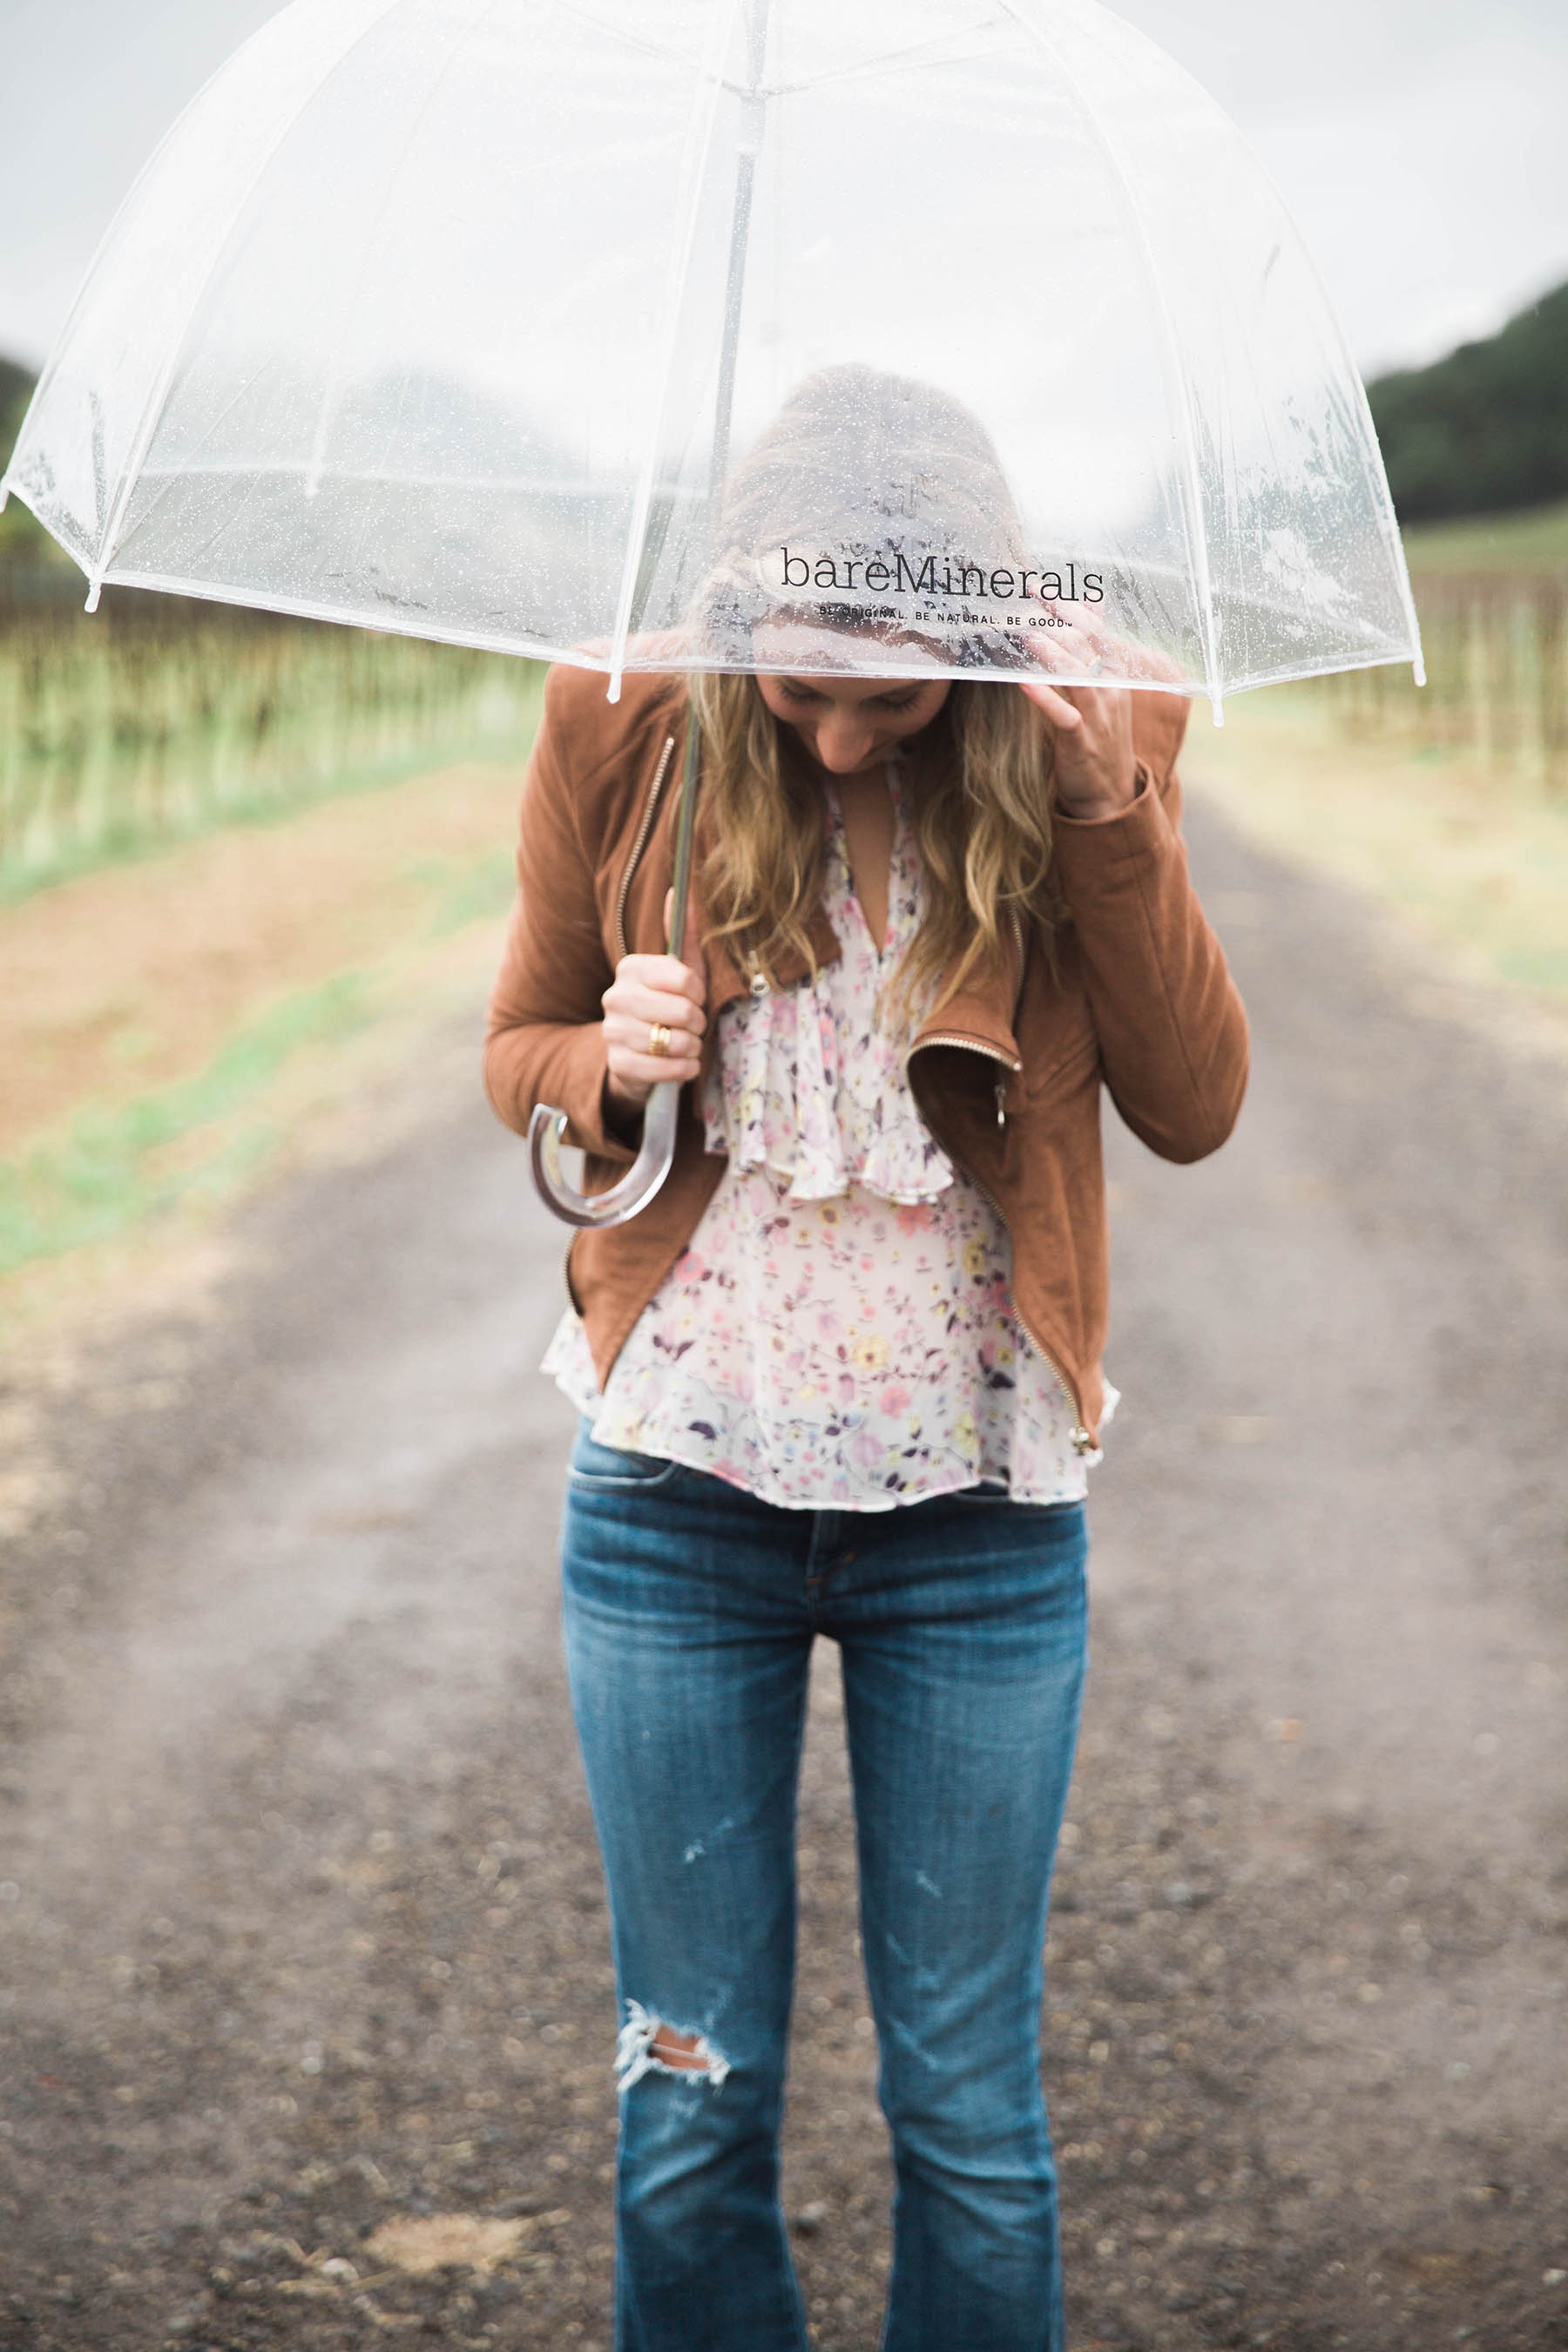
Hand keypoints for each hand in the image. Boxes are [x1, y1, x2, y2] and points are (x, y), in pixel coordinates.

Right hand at [601, 888, 706, 1111]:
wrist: (641, 1054)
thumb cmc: (668, 1008)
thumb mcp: (682, 971)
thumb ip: (682, 933)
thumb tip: (678, 889)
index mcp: (631, 968)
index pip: (684, 978)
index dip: (699, 992)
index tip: (695, 998)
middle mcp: (615, 997)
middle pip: (682, 1010)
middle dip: (697, 1022)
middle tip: (692, 1026)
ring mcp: (612, 1032)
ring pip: (675, 1042)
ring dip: (691, 1047)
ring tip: (683, 1044)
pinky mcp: (618, 1064)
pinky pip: (667, 1070)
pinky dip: (684, 1070)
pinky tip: (681, 1064)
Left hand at [1014, 600, 1158, 818]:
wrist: (1110, 795)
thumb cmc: (1099, 738)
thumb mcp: (1103, 690)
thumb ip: (1095, 649)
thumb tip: (1093, 604)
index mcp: (1114, 675)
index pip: (1093, 630)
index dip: (1068, 605)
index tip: (1039, 584)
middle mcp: (1109, 690)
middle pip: (1085, 645)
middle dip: (1056, 617)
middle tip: (1025, 594)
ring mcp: (1097, 715)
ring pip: (1077, 675)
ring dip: (1052, 651)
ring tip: (1026, 631)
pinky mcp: (1081, 741)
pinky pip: (1063, 714)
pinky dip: (1044, 697)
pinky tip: (1023, 681)